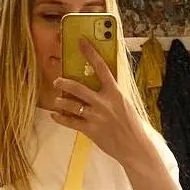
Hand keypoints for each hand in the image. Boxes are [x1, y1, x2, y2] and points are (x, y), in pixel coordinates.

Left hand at [52, 38, 147, 164]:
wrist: (135, 147)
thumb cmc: (132, 125)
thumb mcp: (125, 104)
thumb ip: (112, 94)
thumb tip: (101, 84)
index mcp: (115, 92)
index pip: (101, 67)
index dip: (90, 53)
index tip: (81, 42)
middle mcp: (104, 102)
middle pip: (79, 88)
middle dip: (64, 83)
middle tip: (56, 80)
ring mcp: (96, 117)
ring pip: (71, 105)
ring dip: (61, 101)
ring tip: (56, 99)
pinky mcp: (90, 130)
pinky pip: (71, 122)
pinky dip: (60, 118)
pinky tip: (55, 115)